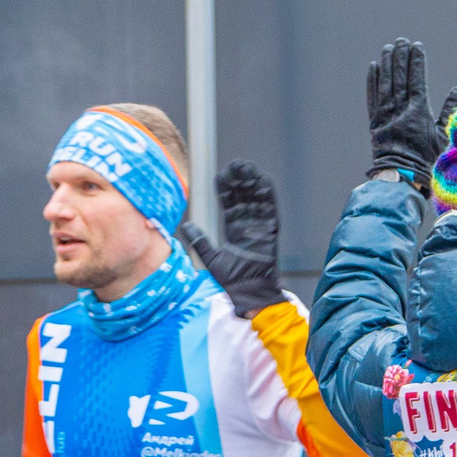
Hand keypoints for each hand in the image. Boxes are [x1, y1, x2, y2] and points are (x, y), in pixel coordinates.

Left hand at [181, 160, 284, 317]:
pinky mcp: (271, 230)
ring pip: (257, 198)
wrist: (249, 292)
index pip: (229, 203)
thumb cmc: (232, 280)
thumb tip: (185, 225)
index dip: (226, 189)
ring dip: (252, 182)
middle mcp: (248, 225)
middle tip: (235, 164)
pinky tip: (262, 179)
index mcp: (234, 229)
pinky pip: (270, 208)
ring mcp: (260, 226)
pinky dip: (267, 194)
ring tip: (246, 166)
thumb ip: (200, 241)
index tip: (220, 175)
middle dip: (240, 180)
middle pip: (244, 196)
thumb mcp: (211, 258)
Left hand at [365, 38, 456, 186]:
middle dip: (400, 58)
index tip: (417, 46)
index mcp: (418, 112)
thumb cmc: (428, 161)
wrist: (402, 179)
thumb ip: (452, 110)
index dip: (416, 62)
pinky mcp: (375, 124)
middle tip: (401, 41)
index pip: (416, 80)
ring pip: (384, 84)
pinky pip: (372, 97)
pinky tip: (373, 68)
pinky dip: (372, 82)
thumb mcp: (445, 137)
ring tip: (388, 48)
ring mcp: (385, 116)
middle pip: (399, 78)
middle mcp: (399, 110)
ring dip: (386, 65)